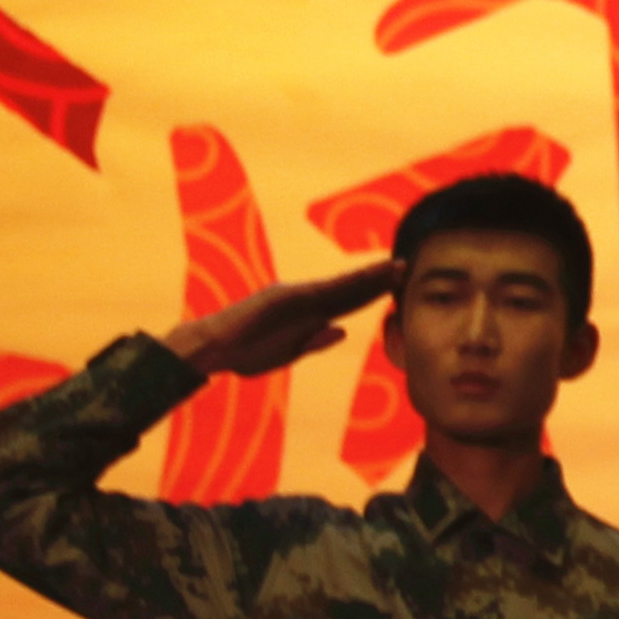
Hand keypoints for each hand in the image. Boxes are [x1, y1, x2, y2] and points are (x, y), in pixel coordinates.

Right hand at [166, 260, 394, 378]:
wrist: (213, 350)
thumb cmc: (247, 353)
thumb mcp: (289, 353)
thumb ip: (315, 342)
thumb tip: (343, 330)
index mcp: (308, 316)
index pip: (348, 303)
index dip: (373, 294)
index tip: (398, 285)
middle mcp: (305, 301)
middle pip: (350, 290)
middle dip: (378, 279)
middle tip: (405, 265)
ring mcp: (295, 297)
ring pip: (340, 286)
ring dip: (367, 276)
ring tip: (393, 266)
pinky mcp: (284, 297)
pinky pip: (320, 291)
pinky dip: (343, 284)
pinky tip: (363, 277)